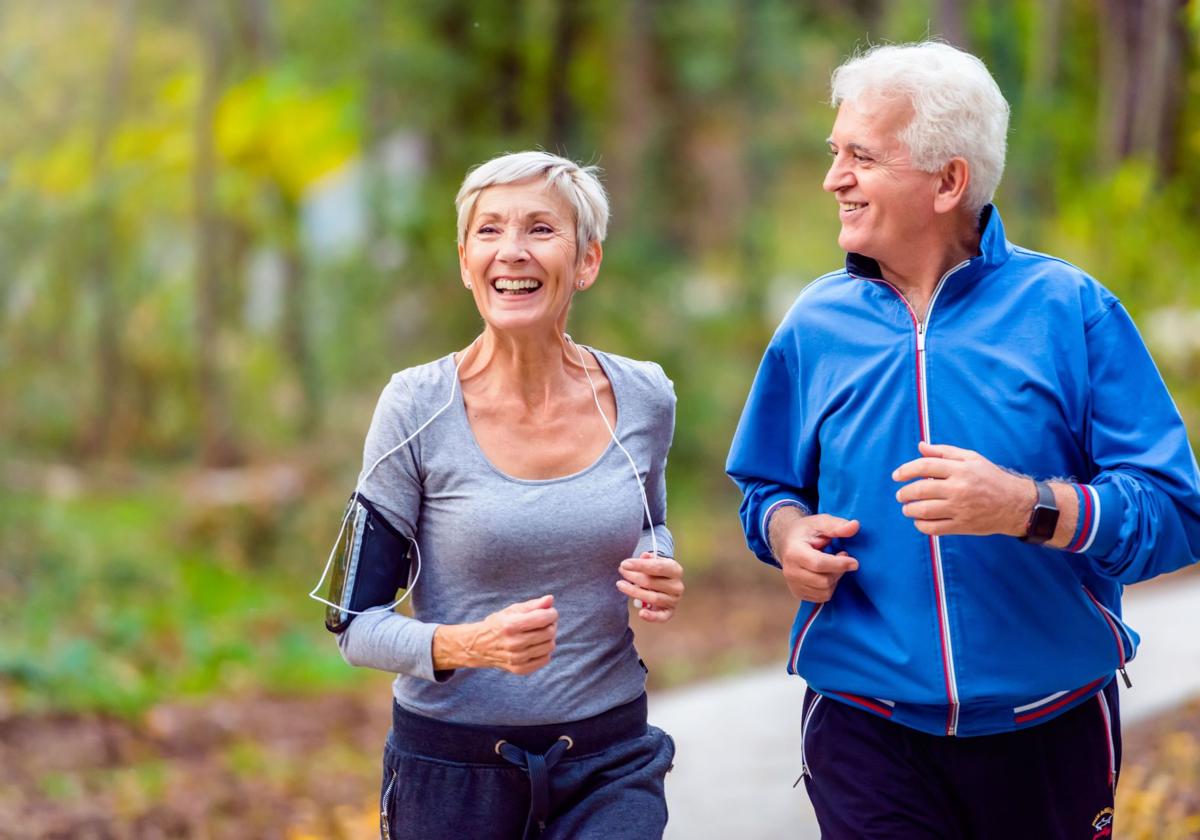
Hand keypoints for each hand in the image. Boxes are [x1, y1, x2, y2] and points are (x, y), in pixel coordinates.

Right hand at [432, 595, 557, 673]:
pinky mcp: (520, 669)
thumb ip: (532, 605)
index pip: (543, 619)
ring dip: (549, 638)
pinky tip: (536, 645)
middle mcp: (513, 644)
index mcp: (510, 625)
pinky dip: (545, 651)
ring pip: (549, 646)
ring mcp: (517, 659)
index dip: (552, 613)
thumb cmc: (499, 624)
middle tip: (545, 622)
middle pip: (549, 633)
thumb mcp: (512, 610)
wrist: (479, 646)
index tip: (549, 612)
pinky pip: (545, 659)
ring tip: (540, 633)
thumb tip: (550, 599)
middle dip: (551, 624)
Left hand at [617, 552, 683, 622]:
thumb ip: (648, 559)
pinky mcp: (670, 612)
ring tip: (620, 585)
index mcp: (675, 570)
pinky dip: (651, 616)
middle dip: (633, 576)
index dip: (639, 565)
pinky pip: (661, 617)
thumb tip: (644, 556)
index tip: (624, 564)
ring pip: (652, 598)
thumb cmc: (657, 572)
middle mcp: (677, 586)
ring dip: (634, 592)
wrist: (666, 584)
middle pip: (651, 582)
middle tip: (621, 571)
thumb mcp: (654, 561)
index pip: (657, 567)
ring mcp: (674, 600)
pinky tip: (641, 613)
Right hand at [769, 509, 859, 602]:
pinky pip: (821, 598)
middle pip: (824, 581)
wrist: (787, 541)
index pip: (819, 564)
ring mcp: (793, 584)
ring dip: (835, 580)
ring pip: (825, 592)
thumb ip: (837, 525)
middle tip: (841, 557)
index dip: (839, 564)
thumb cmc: (806, 531)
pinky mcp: (797, 593)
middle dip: (838, 571)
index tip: (854, 562)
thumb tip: (855, 525)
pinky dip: (829, 587)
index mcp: (794, 552)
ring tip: (833, 565)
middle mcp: (790, 571)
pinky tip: (827, 574)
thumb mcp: (820, 523)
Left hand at [893, 441, 1034, 536]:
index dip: (905, 470)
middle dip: (904, 493)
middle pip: (920, 490)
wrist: (1015, 504)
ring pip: (923, 511)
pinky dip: (921, 525)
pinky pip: (933, 528)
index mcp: (960, 469)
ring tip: (908, 508)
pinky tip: (920, 521)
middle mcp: (958, 488)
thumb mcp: (971, 458)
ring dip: (909, 510)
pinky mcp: (962, 526)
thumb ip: (943, 452)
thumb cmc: (991, 478)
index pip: (924, 466)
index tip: (896, 476)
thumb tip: (920, 446)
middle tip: (900, 495)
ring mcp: (960, 509)